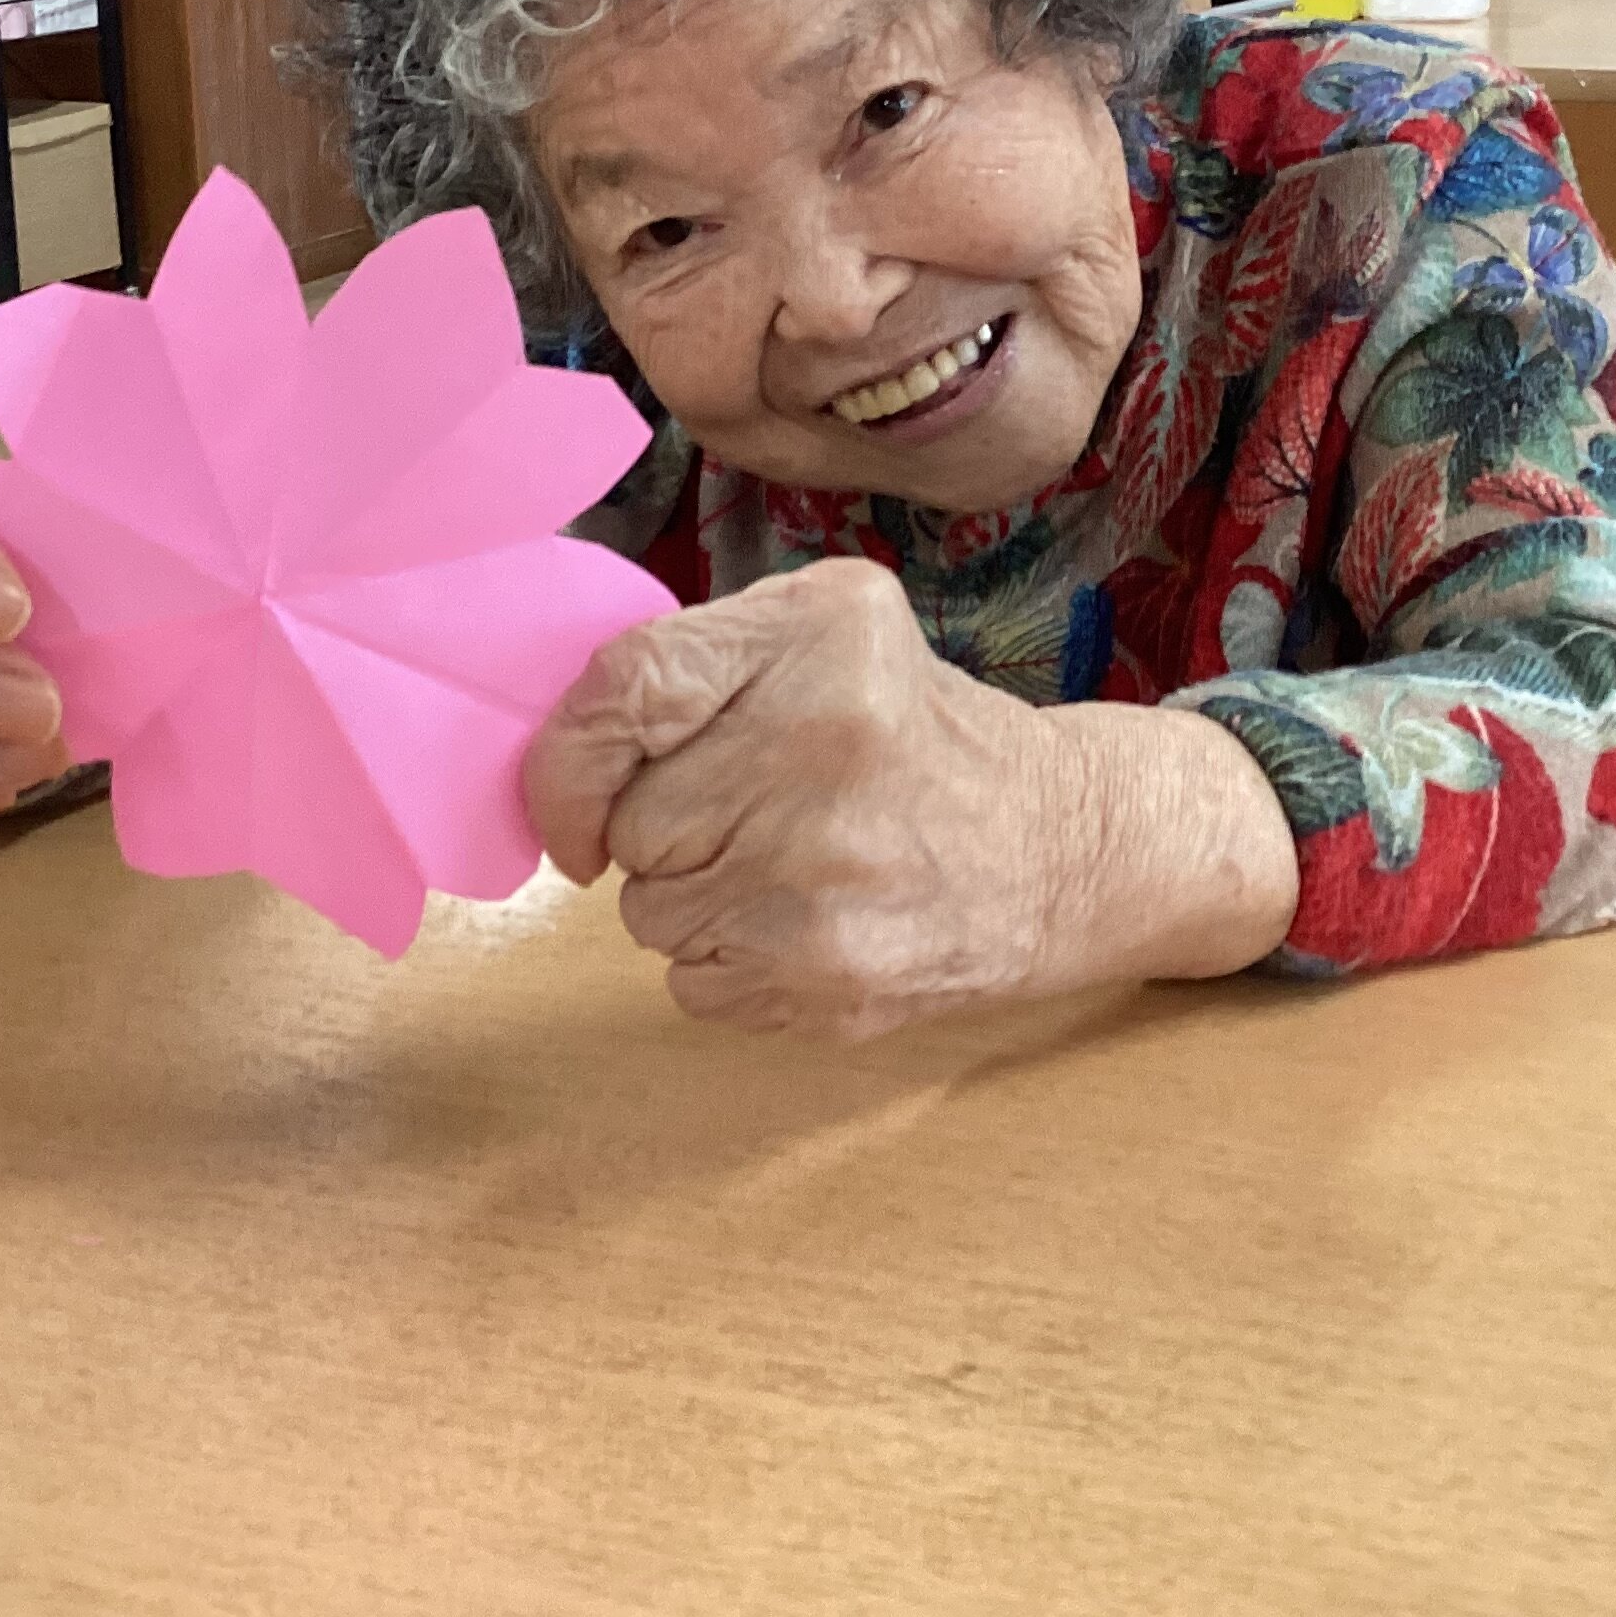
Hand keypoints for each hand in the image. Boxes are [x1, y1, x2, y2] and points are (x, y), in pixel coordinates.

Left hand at [522, 558, 1298, 1038]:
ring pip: (650, 913)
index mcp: (820, 642)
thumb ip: (699, 653)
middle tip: (757, 812)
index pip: (621, 690)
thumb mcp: (831, 630)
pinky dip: (731, 964)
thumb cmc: (914, 733)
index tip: (581, 792)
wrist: (1057, 850)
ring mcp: (824, 880)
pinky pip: (690, 985)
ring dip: (697, 899)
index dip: (571, 755)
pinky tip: (808, 924)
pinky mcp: (826, 981)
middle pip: (629, 823)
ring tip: (793, 867)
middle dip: (666, 826)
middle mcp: (822, 752)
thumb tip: (558, 748)